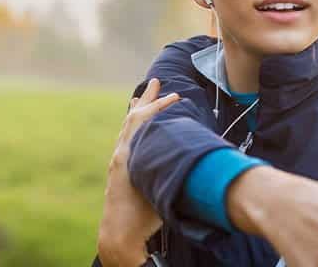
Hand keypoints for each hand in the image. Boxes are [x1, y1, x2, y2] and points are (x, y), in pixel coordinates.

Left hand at [97, 78, 179, 266]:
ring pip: (127, 127)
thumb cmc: (143, 214)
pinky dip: (133, 126)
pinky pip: (126, 138)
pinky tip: (136, 126)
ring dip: (137, 110)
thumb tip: (199, 153)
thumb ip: (174, 168)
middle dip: (147, 99)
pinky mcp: (119, 169)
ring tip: (140, 97)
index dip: (160, 105)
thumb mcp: (160, 188)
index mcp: (128, 153)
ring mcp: (118, 160)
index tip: (177, 96)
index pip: (143, 119)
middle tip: (155, 82)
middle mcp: (121, 152)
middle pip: (133, 117)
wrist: (118, 235)